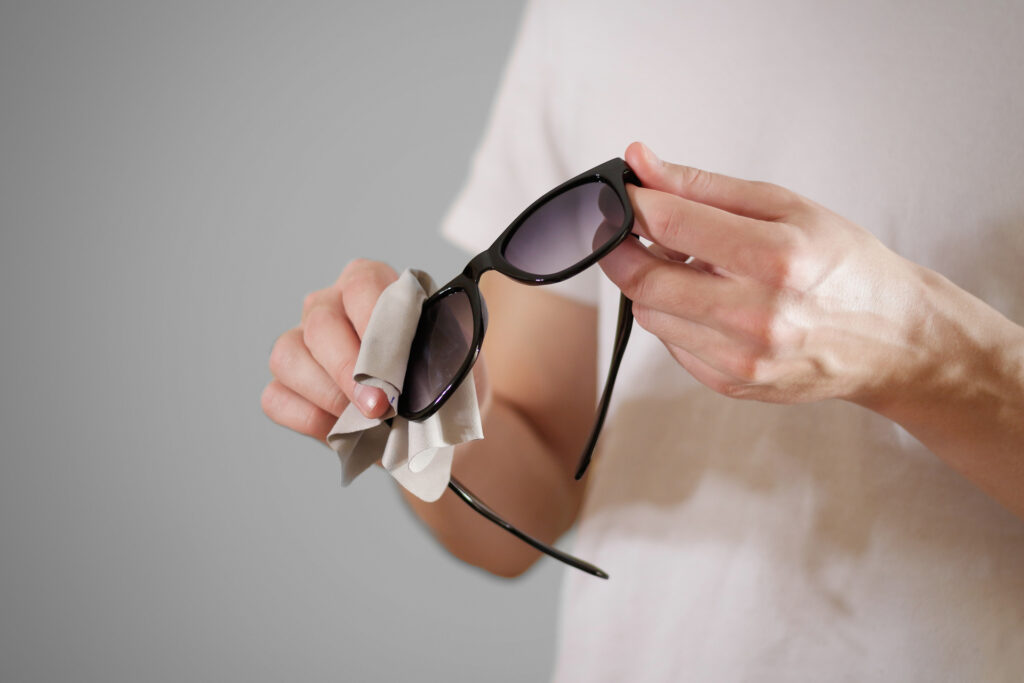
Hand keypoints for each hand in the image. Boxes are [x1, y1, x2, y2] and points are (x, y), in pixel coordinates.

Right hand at [262, 259, 491, 441]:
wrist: (437, 424)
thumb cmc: (444, 381)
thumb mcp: (457, 359)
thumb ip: (445, 348)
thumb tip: (432, 356)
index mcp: (371, 282)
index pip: (364, 286)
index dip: (377, 327)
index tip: (397, 367)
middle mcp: (329, 305)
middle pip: (322, 324)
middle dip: (351, 370)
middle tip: (381, 406)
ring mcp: (301, 343)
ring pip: (289, 357)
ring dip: (330, 395)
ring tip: (365, 420)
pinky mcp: (287, 385)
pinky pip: (278, 397)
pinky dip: (311, 418)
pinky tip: (343, 429)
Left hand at [600, 142, 934, 406]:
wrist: (891, 338)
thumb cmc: (843, 265)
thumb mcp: (786, 207)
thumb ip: (704, 186)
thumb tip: (641, 161)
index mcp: (777, 258)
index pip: (670, 224)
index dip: (633, 203)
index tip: (623, 194)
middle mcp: (757, 315)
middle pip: (644, 279)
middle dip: (620, 248)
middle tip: (627, 230)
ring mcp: (743, 357)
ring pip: (649, 314)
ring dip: (650, 283)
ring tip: (685, 265)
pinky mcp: (732, 384)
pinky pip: (670, 346)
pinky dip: (674, 318)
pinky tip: (706, 302)